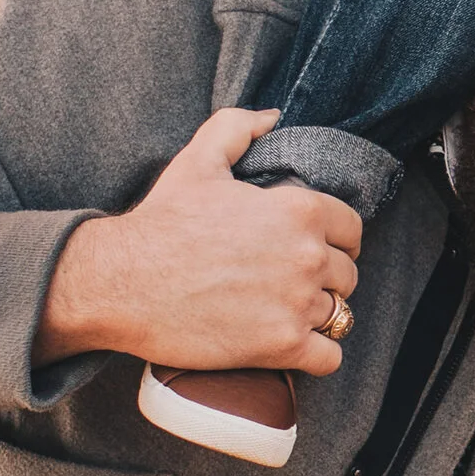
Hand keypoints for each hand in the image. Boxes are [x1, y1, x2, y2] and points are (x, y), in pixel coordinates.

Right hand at [35, 110, 362, 376]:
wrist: (122, 281)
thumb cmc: (160, 222)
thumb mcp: (198, 161)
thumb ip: (238, 128)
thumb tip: (272, 118)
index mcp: (299, 210)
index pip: (352, 230)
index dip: (336, 240)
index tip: (314, 249)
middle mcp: (308, 257)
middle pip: (347, 275)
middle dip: (325, 279)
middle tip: (292, 283)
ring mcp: (297, 304)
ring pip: (340, 315)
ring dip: (319, 316)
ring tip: (288, 313)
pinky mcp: (281, 346)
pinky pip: (329, 358)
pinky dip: (316, 354)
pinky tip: (293, 346)